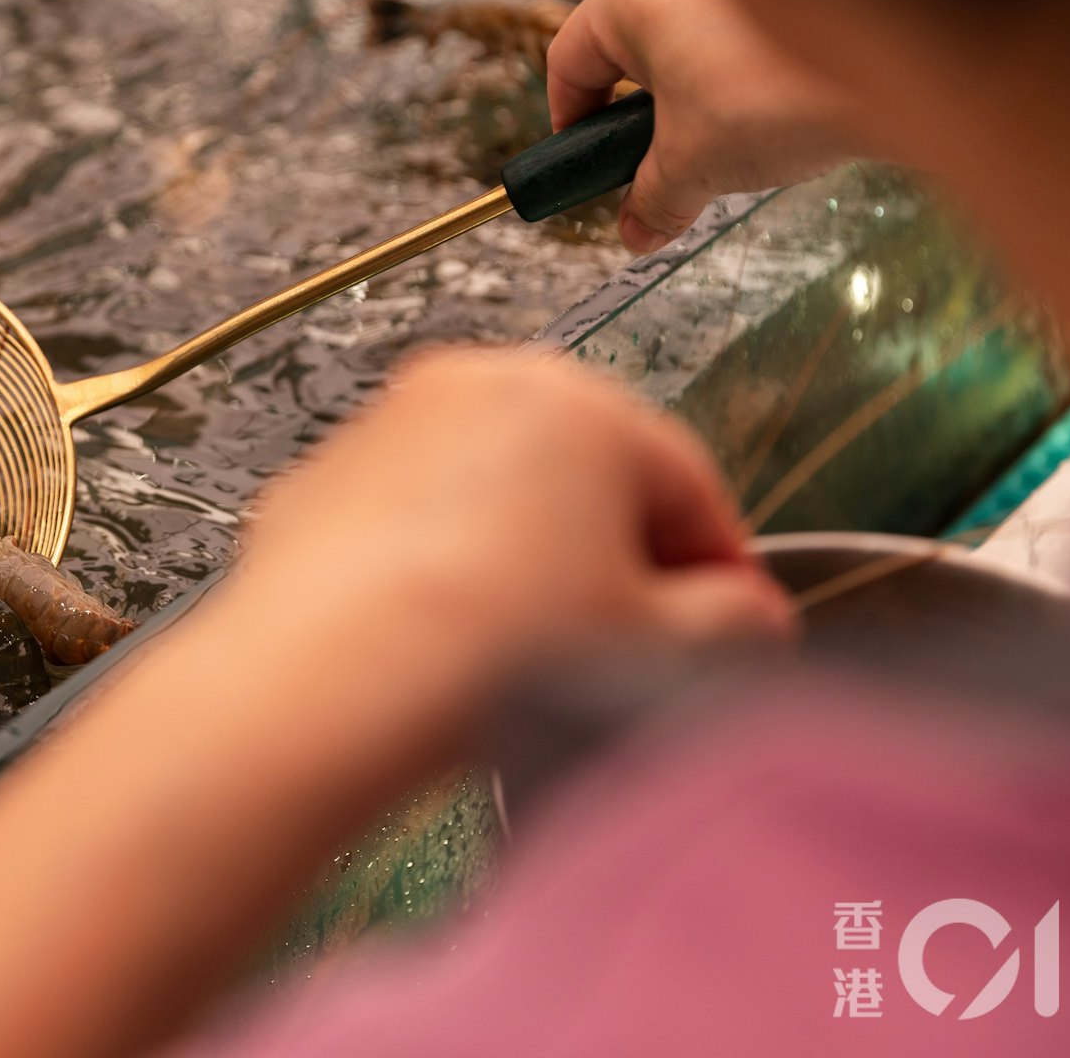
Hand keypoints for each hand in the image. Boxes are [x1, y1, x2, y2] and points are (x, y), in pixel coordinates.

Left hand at [220, 348, 795, 771]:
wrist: (317, 684)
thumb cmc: (494, 654)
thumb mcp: (653, 651)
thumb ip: (731, 624)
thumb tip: (751, 616)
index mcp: (581, 404)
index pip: (687, 482)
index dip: (722, 566)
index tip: (733, 627)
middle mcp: (478, 385)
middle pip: (587, 473)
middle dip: (617, 554)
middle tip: (630, 645)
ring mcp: (387, 424)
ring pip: (493, 490)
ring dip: (525, 555)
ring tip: (525, 653)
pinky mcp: (319, 477)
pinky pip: (409, 517)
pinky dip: (437, 564)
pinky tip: (440, 643)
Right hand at [548, 0, 857, 252]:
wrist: (915, 49)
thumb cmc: (782, 89)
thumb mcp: (696, 162)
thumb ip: (656, 199)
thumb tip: (638, 230)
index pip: (570, 62)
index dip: (572, 125)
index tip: (589, 165)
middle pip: (637, 44)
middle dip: (648, 113)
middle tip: (668, 167)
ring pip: (700, 30)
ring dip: (705, 89)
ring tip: (741, 142)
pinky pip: (756, 20)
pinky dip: (758, 65)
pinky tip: (790, 106)